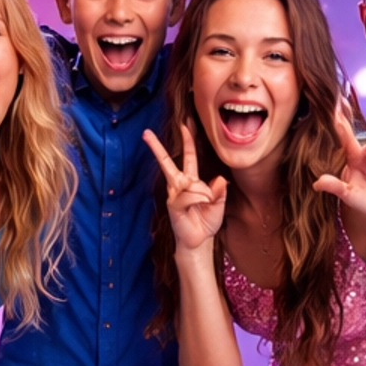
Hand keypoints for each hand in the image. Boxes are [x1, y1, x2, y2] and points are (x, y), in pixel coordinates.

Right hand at [143, 124, 227, 252]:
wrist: (199, 240)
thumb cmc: (207, 222)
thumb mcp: (219, 205)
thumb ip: (220, 192)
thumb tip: (220, 179)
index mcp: (191, 181)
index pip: (189, 157)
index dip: (187, 141)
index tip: (184, 125)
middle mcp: (180, 185)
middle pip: (167, 162)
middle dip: (156, 147)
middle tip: (145, 132)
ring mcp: (174, 194)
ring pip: (191, 184)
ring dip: (204, 194)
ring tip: (206, 205)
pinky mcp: (173, 204)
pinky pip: (188, 195)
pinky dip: (198, 199)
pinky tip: (201, 205)